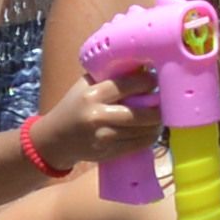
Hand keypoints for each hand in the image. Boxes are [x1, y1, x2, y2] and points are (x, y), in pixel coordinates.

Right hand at [33, 74, 159, 171]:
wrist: (55, 139)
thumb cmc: (74, 106)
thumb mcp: (85, 86)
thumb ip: (109, 77)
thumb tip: (140, 66)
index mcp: (92, 95)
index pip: (127, 86)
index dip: (147, 83)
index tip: (157, 80)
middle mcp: (97, 117)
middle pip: (139, 113)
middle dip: (157, 108)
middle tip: (164, 102)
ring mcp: (103, 137)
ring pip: (141, 131)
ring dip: (156, 124)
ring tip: (161, 115)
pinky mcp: (107, 153)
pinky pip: (137, 145)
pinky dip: (149, 137)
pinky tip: (152, 130)